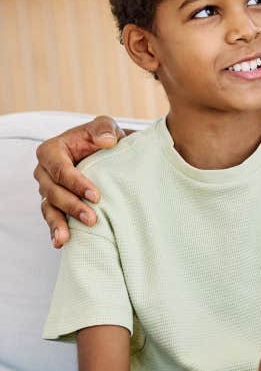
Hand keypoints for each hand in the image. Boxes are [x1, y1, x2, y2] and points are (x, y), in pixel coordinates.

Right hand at [33, 116, 124, 247]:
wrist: (106, 152)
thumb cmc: (103, 137)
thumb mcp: (105, 127)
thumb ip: (104, 129)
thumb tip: (106, 141)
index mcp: (51, 151)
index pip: (60, 169)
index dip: (76, 183)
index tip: (96, 195)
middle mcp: (44, 172)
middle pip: (53, 191)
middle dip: (71, 206)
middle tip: (92, 219)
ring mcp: (47, 189)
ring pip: (49, 208)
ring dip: (60, 223)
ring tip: (68, 238)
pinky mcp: (55, 203)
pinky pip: (52, 217)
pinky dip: (55, 230)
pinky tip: (61, 242)